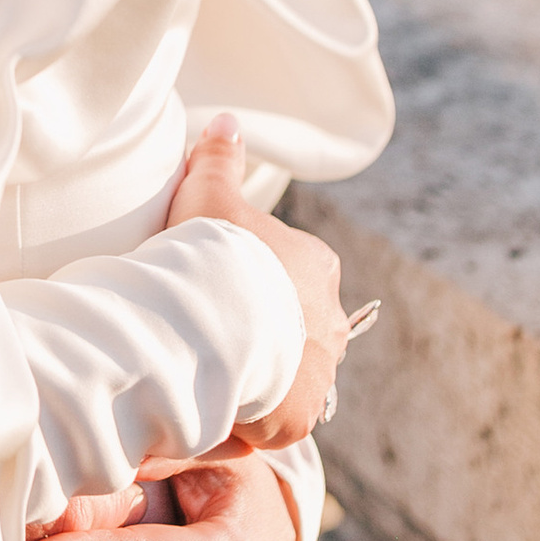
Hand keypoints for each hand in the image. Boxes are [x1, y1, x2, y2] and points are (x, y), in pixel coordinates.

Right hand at [160, 116, 350, 452]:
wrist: (223, 311)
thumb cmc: (217, 249)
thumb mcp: (210, 194)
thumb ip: (220, 157)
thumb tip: (228, 121)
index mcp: (314, 266)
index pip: (288, 277)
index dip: (254, 284)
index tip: (221, 292)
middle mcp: (329, 319)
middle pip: (295, 329)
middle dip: (265, 336)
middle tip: (216, 339)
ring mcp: (321, 370)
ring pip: (291, 375)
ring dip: (262, 378)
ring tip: (216, 378)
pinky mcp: (303, 416)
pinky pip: (277, 419)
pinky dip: (254, 417)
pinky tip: (221, 409)